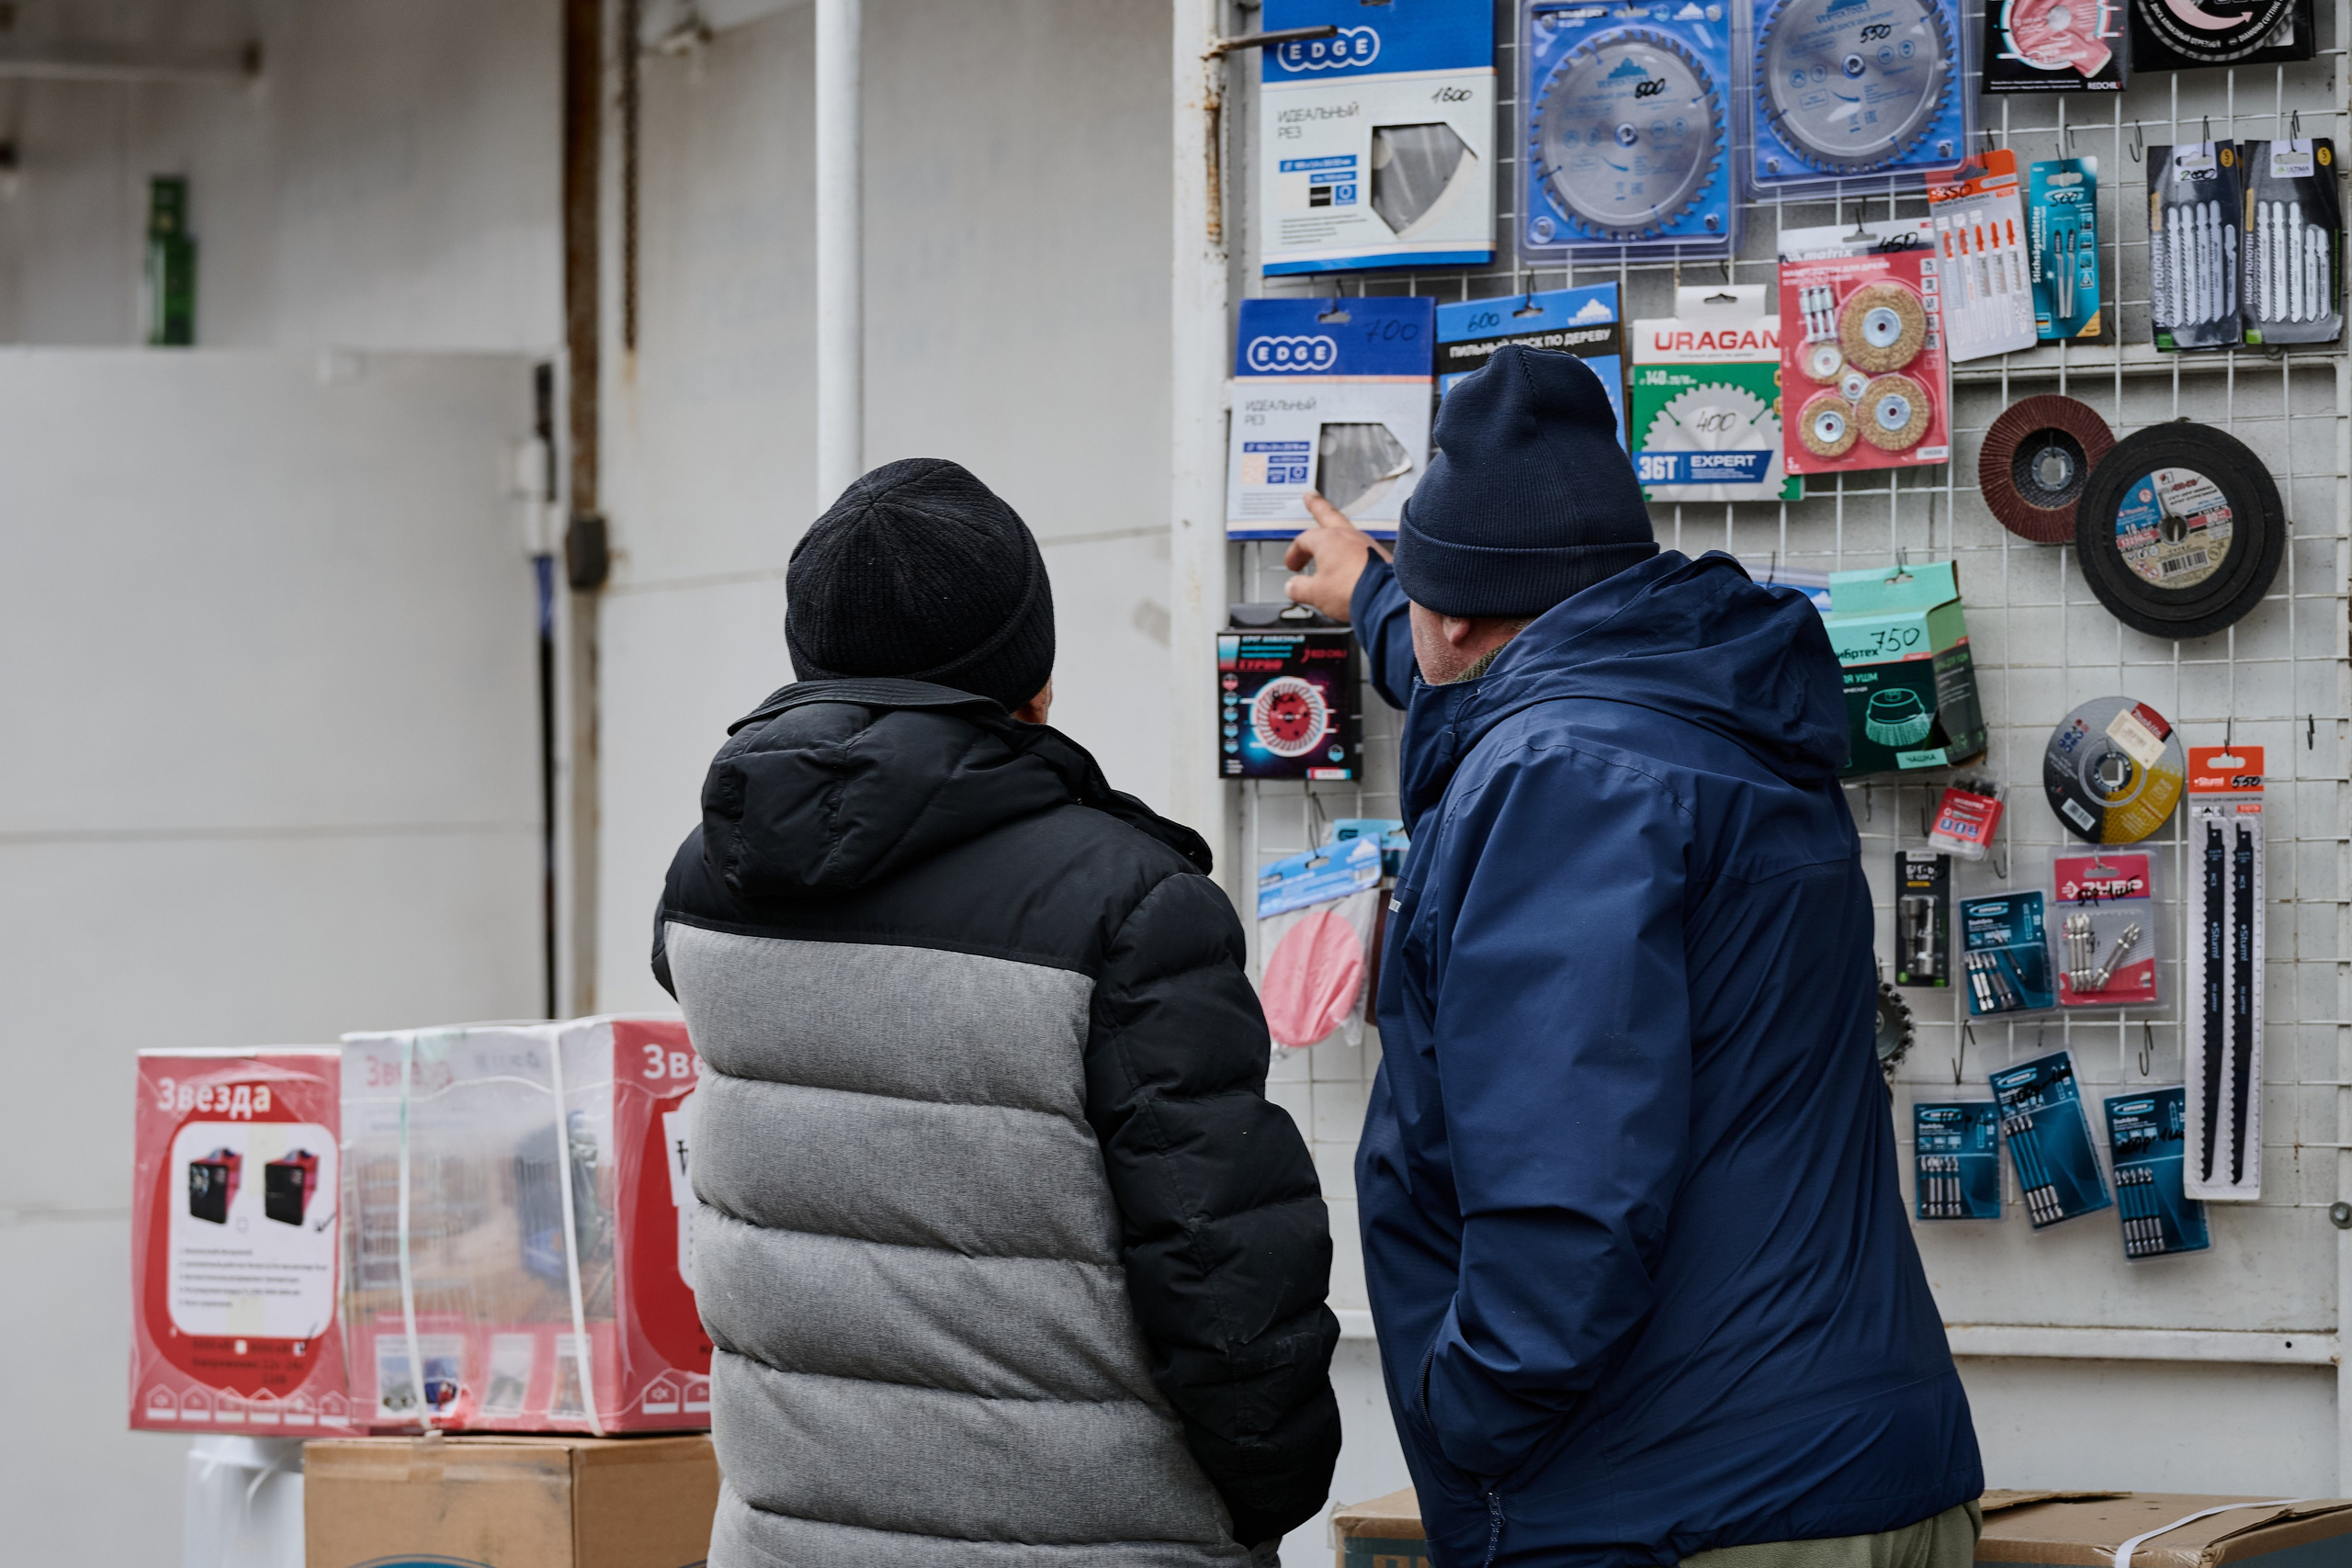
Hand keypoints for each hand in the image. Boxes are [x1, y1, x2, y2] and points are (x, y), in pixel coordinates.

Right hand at [1282, 490, 1389, 623]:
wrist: (1386, 599)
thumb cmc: (1352, 590)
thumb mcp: (1316, 593)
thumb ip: (1299, 588)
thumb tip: (1293, 587)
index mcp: (1327, 540)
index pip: (1303, 540)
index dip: (1294, 553)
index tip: (1293, 565)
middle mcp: (1348, 536)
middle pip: (1328, 515)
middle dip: (1317, 505)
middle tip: (1311, 497)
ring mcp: (1367, 543)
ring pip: (1347, 533)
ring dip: (1336, 536)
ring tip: (1332, 541)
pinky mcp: (1381, 555)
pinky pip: (1362, 550)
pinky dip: (1353, 554)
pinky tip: (1352, 564)